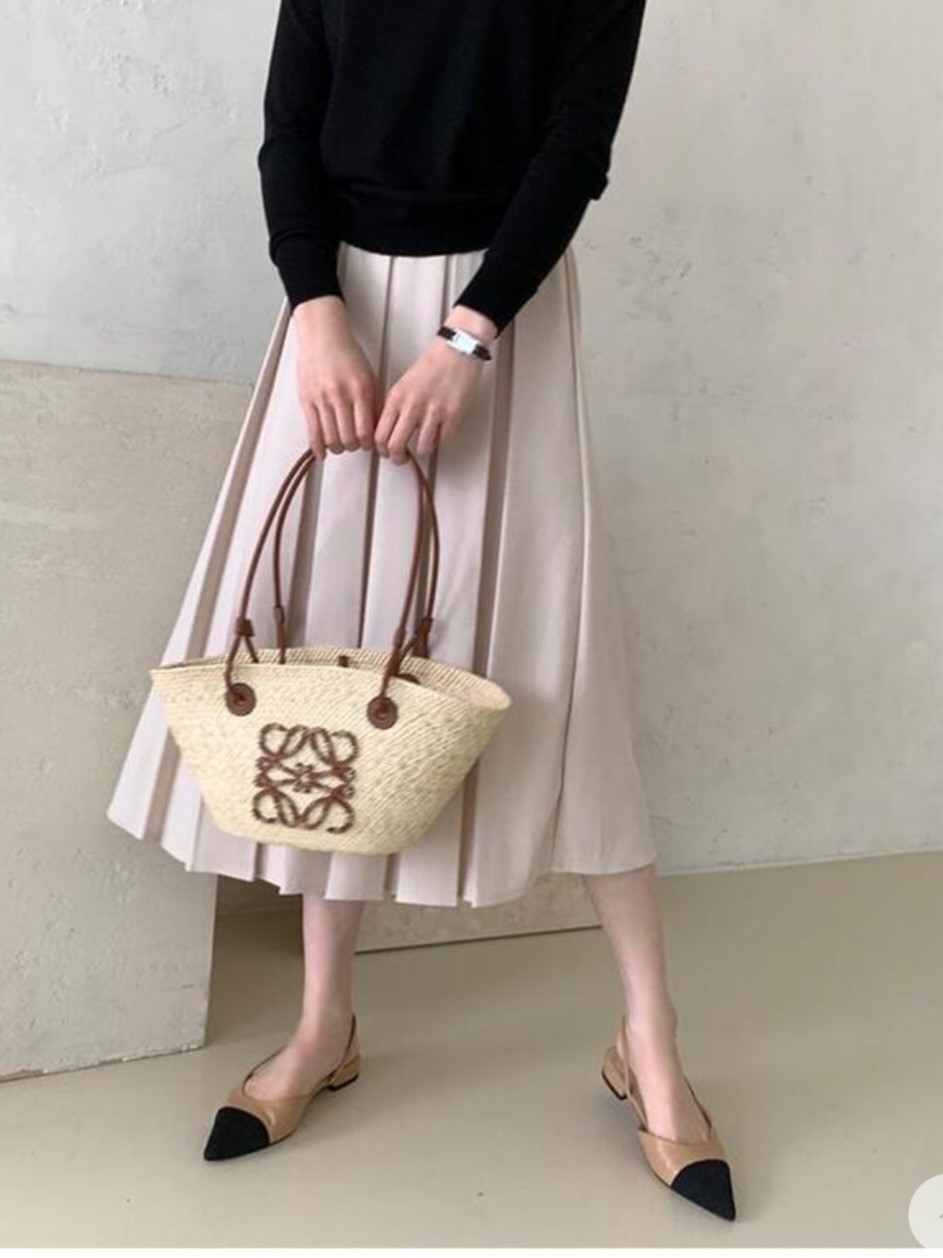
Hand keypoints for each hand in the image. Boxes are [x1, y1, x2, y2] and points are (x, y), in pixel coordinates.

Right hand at [292, 296, 378, 459]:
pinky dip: (317, 447)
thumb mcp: (369, 376)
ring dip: (338, 447)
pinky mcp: (306, 400)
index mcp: (360, 390)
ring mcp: (321, 399)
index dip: (368, 444)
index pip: (365, 431)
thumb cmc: (347, 354)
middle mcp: (340, 396)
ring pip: (330, 439)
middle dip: (353, 447)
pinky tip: (322, 452)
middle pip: (348, 439)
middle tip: (355, 444)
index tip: (369, 444)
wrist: (323, 335)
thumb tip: (379, 429)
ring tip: (341, 444)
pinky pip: (312, 431)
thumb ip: (375, 403)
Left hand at [375, 306, 497, 463]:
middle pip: (396, 447)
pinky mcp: (453, 415)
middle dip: (398, 458)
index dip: (382, 450)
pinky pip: (443, 441)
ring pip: (421, 449)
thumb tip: (389, 433)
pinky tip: (439, 433)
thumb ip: (394, 409)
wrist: (456, 350)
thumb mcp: (403, 385)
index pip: (379, 435)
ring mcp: (433, 412)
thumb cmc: (431, 366)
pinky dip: (440, 442)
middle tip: (402, 458)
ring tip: (424, 444)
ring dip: (422, 450)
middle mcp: (412, 406)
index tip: (387, 451)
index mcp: (396, 398)